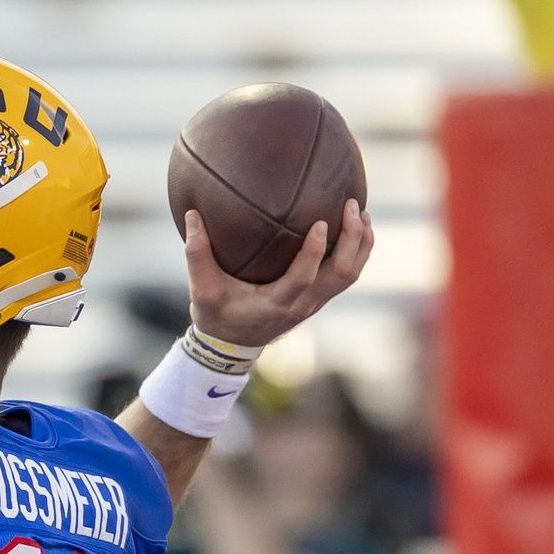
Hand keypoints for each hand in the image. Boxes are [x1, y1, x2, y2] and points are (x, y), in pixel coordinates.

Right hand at [184, 199, 373, 347]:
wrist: (230, 345)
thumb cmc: (216, 315)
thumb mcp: (202, 289)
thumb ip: (197, 254)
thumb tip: (192, 215)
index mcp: (276, 303)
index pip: (303, 278)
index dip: (315, 253)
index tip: (321, 223)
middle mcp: (302, 305)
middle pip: (341, 274)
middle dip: (352, 240)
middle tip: (352, 208)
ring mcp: (314, 303)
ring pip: (350, 274)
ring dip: (361, 244)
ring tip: (362, 213)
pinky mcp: (317, 298)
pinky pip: (346, 275)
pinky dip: (356, 252)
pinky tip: (354, 229)